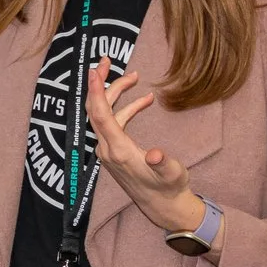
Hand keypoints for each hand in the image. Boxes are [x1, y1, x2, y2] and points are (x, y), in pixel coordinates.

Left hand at [85, 62, 209, 244]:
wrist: (164, 206)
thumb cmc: (169, 188)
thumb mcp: (172, 174)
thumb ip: (163, 163)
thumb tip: (155, 154)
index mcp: (118, 151)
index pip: (101, 115)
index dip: (96, 92)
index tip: (94, 71)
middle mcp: (107, 149)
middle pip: (96, 109)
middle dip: (100, 84)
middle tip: (106, 60)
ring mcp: (108, 150)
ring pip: (105, 114)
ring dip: (117, 94)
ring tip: (134, 76)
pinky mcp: (114, 151)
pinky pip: (114, 123)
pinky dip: (126, 109)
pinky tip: (144, 101)